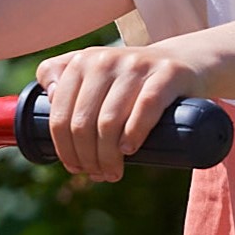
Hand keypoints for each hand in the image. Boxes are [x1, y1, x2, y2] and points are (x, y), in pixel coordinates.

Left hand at [29, 40, 209, 184]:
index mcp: (81, 62)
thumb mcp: (94, 73)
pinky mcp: (167, 74)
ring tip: (113, 171)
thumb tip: (49, 96)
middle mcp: (105, 60)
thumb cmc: (131, 81)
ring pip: (109, 121)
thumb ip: (62, 77)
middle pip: (82, 123)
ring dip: (108, 157)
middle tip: (98, 174)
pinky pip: (144, 108)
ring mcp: (137, 65)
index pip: (60, 116)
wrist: (185, 63)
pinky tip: (128, 150)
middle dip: (87, 158)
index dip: (64, 149)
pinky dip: (133, 134)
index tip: (74, 167)